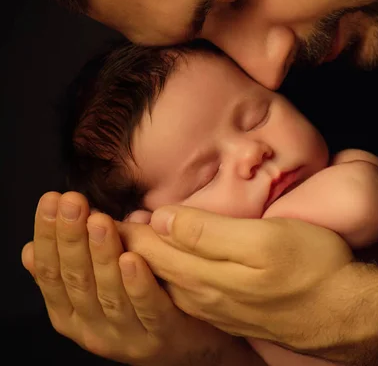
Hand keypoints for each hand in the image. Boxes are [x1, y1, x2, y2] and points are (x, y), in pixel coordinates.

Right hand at [22, 192, 243, 365]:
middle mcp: (92, 329)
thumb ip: (69, 268)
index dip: (49, 237)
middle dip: (71, 238)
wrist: (185, 340)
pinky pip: (148, 309)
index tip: (51, 200)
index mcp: (71, 314)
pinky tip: (132, 258)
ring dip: (102, 255)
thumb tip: (30, 250)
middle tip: (72, 201)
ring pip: (109, 294)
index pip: (51, 273)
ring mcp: (127, 336)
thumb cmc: (135, 300)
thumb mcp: (95, 286)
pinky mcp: (161, 336)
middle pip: (77, 281)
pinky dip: (137, 284)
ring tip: (99, 221)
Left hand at [118, 206, 377, 364]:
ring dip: (138, 260)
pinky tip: (162, 265)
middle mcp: (203, 295)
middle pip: (152, 267)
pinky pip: (183, 291)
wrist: (346, 314)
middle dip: (120, 246)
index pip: (150, 248)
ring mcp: (216, 307)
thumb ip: (210, 233)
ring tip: (117, 240)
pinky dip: (162, 274)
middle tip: (90, 224)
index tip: (93, 213)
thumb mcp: (264, 240)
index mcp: (206, 274)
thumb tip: (164, 219)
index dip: (122, 229)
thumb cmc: (312, 268)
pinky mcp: (229, 311)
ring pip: (164, 280)